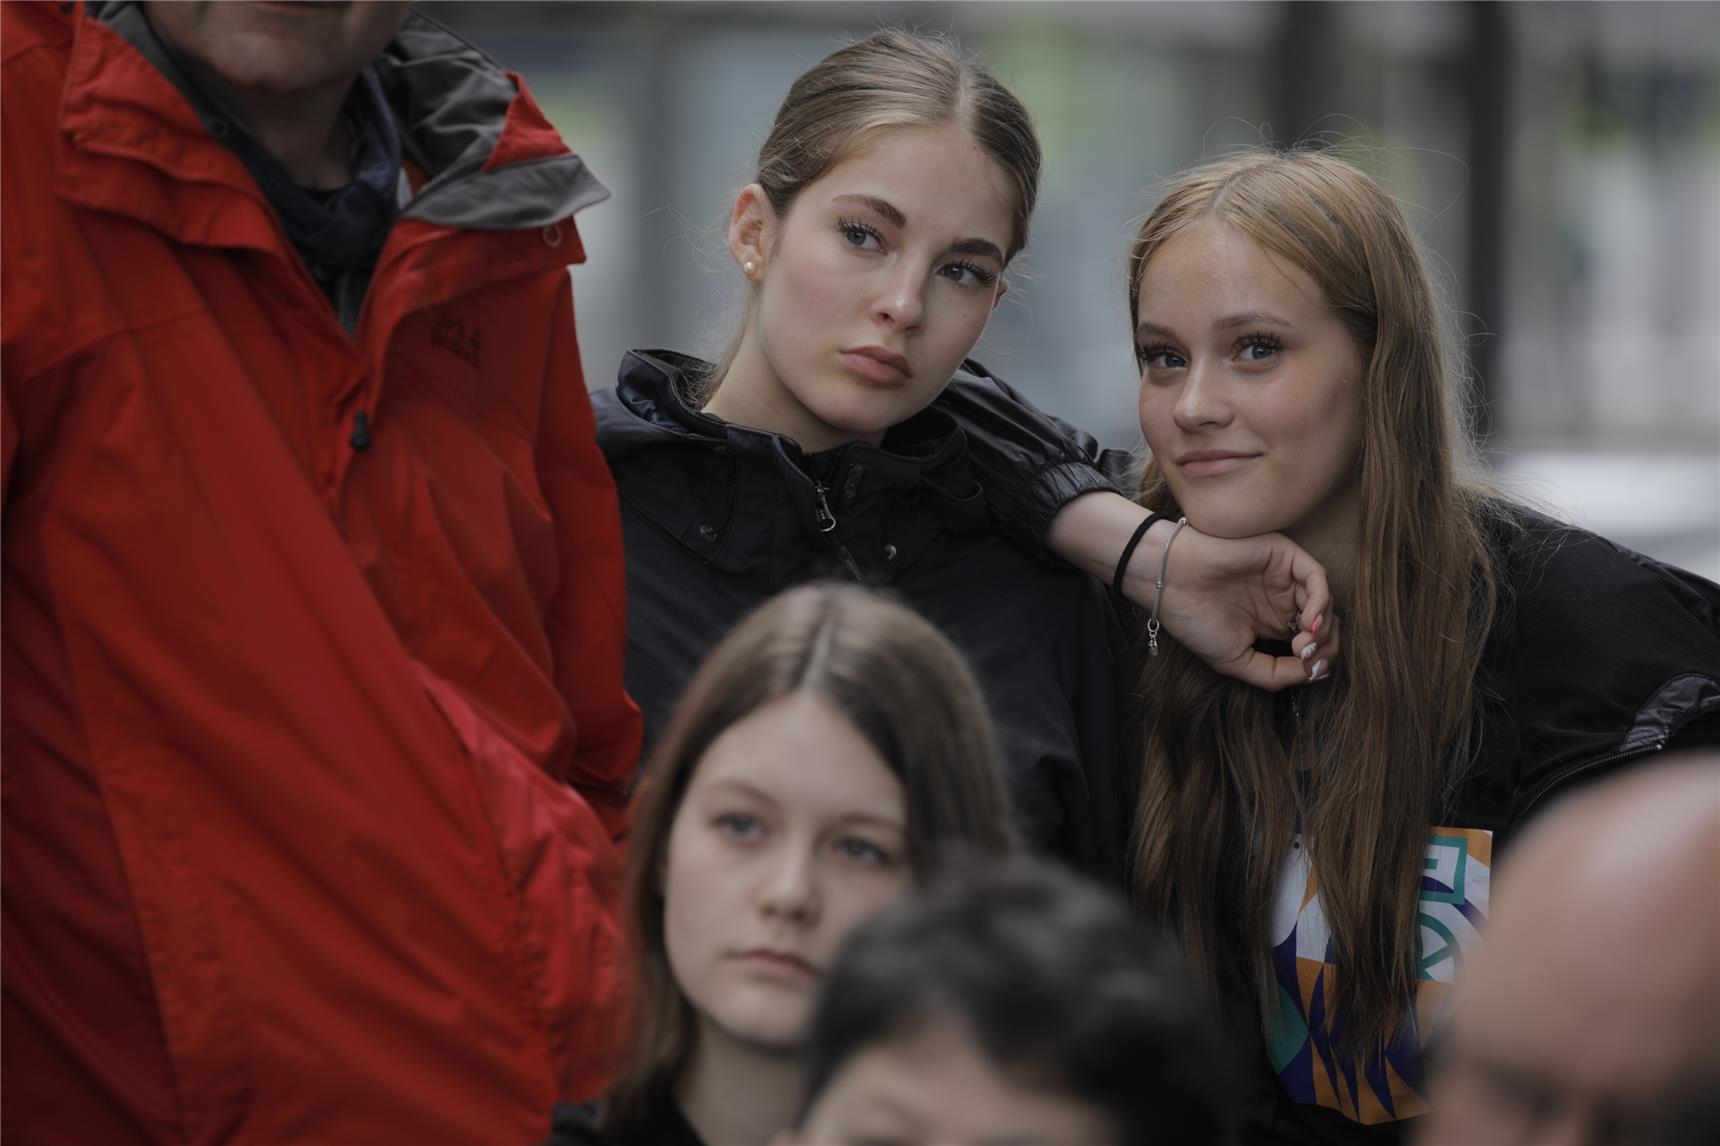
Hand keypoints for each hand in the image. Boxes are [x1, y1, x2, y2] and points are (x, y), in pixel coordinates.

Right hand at [1124, 522, 1337, 690]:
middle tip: (1305, 658)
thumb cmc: (1195, 620)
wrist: (1170, 583)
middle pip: (1325, 625)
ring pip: (1326, 604)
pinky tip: (1307, 622)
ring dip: (1323, 630)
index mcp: (1271, 623)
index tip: (1308, 672)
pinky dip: (1321, 602)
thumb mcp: (1236, 661)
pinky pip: (1317, 578)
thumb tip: (1311, 673)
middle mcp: (1281, 600)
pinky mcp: (1284, 556)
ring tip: (1301, 645)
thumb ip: (1273, 674)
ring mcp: (1284, 578)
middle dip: (1324, 647)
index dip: (1318, 660)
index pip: (1312, 642)